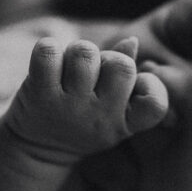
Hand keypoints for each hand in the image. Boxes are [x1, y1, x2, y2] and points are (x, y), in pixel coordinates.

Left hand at [6, 36, 168, 165]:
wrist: (37, 149)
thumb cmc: (82, 120)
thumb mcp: (111, 108)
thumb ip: (125, 77)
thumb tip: (132, 41)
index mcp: (123, 124)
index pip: (155, 104)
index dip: (150, 85)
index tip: (135, 86)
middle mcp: (99, 118)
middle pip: (122, 65)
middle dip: (108, 58)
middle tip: (94, 72)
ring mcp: (69, 107)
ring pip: (85, 52)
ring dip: (75, 52)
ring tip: (68, 69)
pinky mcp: (39, 95)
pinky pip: (49, 52)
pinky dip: (48, 48)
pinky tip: (47, 65)